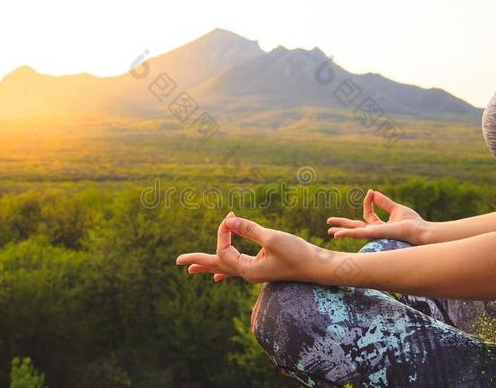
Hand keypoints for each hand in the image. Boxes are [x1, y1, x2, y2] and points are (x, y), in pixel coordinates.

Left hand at [176, 212, 320, 282]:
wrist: (318, 267)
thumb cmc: (298, 254)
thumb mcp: (272, 239)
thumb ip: (249, 230)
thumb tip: (229, 222)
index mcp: (247, 270)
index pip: (224, 250)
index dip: (223, 232)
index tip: (230, 218)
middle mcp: (247, 274)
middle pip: (217, 265)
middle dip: (198, 261)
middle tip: (177, 261)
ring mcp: (254, 272)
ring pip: (225, 268)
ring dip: (209, 265)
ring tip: (191, 269)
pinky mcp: (261, 268)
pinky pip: (236, 268)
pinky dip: (224, 269)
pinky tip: (217, 277)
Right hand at [327, 189, 427, 244]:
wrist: (419, 230)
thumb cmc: (412, 223)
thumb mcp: (396, 209)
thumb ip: (384, 202)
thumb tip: (373, 192)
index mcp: (380, 226)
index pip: (368, 214)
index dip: (368, 202)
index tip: (371, 192)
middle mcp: (375, 231)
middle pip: (355, 227)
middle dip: (342, 225)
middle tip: (329, 223)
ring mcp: (373, 234)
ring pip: (353, 232)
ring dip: (341, 231)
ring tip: (330, 232)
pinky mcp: (374, 234)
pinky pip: (357, 233)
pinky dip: (346, 233)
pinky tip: (337, 234)